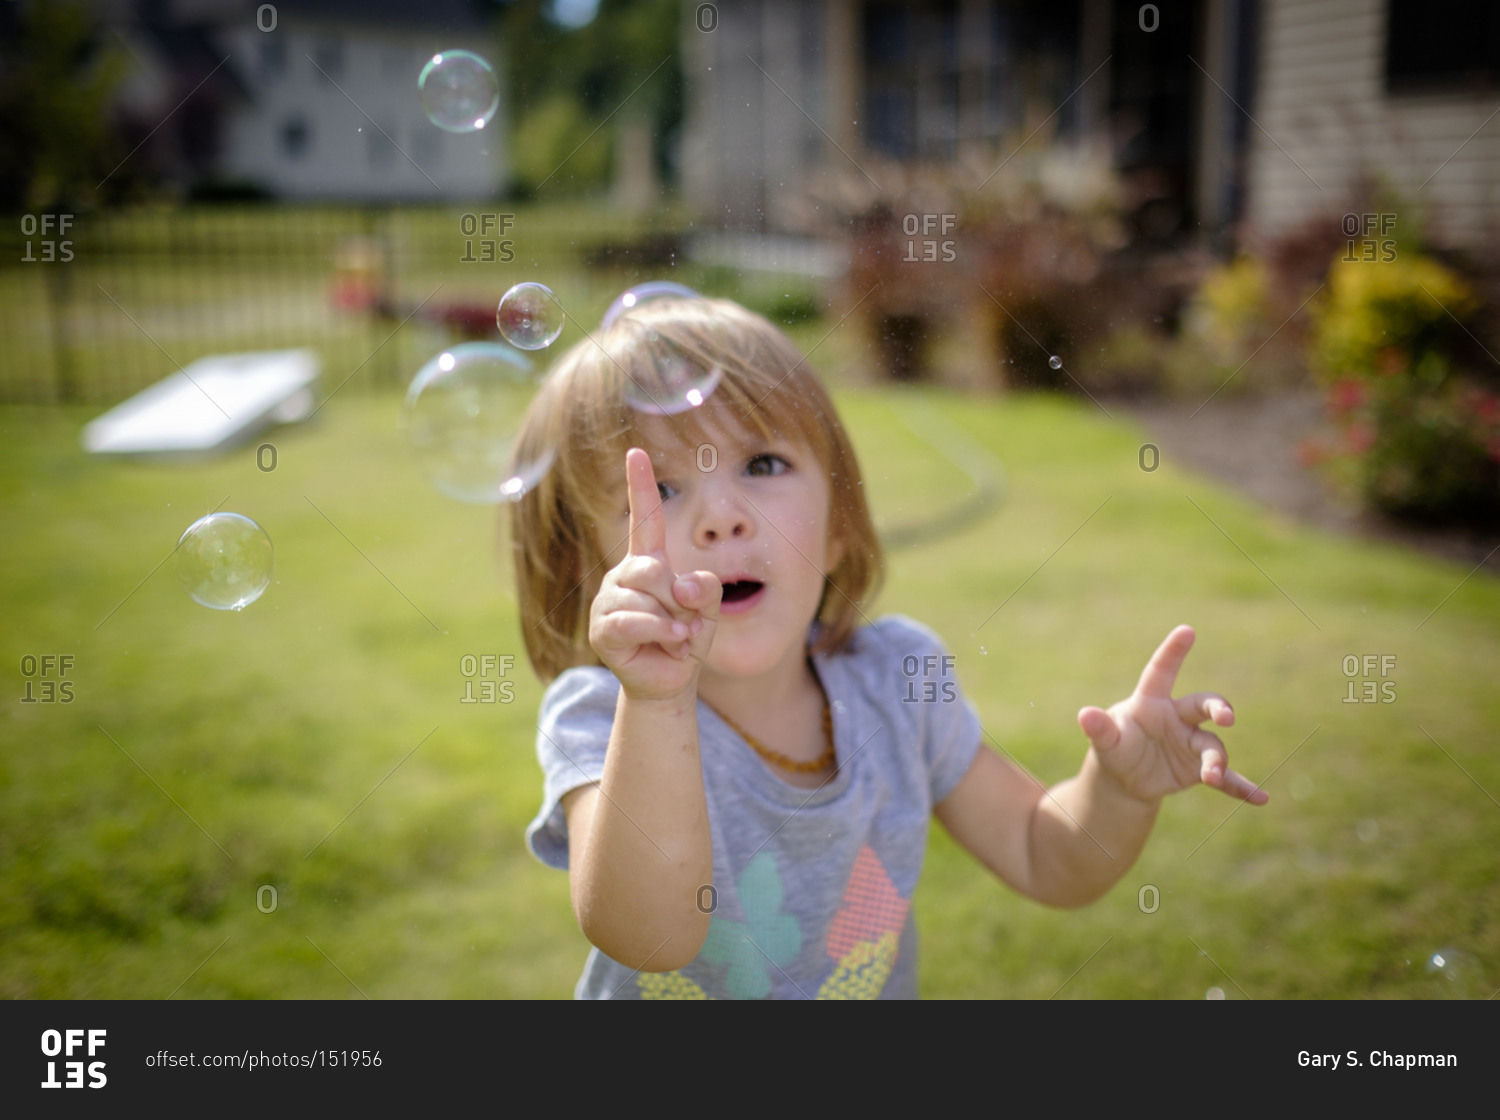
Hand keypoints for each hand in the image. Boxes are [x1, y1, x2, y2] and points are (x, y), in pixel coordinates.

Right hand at [588, 447, 721, 701]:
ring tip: (677, 637)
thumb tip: (683, 588)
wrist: (671, 681)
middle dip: (678, 598)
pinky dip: (658, 631)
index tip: (636, 452)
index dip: (640, 484)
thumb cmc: (687, 638)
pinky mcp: (602, 628)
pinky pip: (632, 621)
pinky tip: (669, 641)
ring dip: (673, 622)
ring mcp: (609, 600)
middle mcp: (624, 574)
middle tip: (686, 623)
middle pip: (653, 568)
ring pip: (644, 596)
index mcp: (649, 561)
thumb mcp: (709, 609)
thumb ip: (707, 589)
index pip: (645, 518)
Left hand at [1076, 625, 1266, 805]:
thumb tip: (1085, 715)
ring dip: (1215, 762)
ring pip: (1212, 746)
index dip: (1173, 652)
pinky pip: (1227, 778)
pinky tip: (1260, 798)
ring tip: (1211, 777)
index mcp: (1151, 702)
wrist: (1126, 778)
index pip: (1161, 672)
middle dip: (1218, 707)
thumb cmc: (1115, 747)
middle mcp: (1178, 717)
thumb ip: (1099, 728)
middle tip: (1226, 717)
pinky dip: (1242, 787)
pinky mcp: (1199, 768)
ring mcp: (1192, 742)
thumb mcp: (1105, 741)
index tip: (1187, 630)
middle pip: (1203, 704)